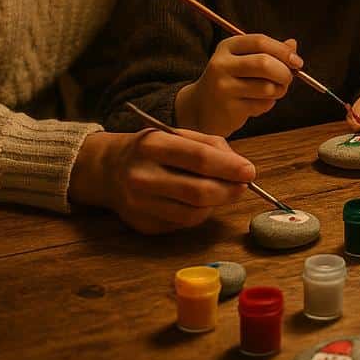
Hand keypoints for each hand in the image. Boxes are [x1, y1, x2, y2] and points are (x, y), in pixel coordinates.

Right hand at [69, 128, 255, 233]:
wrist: (109, 169)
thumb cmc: (154, 149)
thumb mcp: (178, 134)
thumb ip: (211, 146)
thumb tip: (241, 169)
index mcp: (152, 145)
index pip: (199, 159)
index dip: (229, 167)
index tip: (250, 172)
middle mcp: (142, 176)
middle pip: (198, 191)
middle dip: (229, 190)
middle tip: (243, 186)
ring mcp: (139, 204)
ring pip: (194, 213)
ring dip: (217, 204)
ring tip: (223, 191)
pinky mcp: (142, 224)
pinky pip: (182, 223)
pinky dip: (199, 213)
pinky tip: (199, 201)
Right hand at [175, 34, 300, 136]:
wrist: (201, 107)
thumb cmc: (231, 80)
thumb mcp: (245, 60)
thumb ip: (270, 51)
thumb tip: (293, 45)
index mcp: (228, 46)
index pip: (260, 41)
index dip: (283, 51)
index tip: (298, 62)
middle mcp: (221, 64)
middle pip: (264, 63)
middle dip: (284, 73)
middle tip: (288, 79)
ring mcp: (223, 87)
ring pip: (267, 87)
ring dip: (279, 91)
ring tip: (273, 92)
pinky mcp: (228, 108)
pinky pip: (262, 105)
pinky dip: (267, 105)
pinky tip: (256, 104)